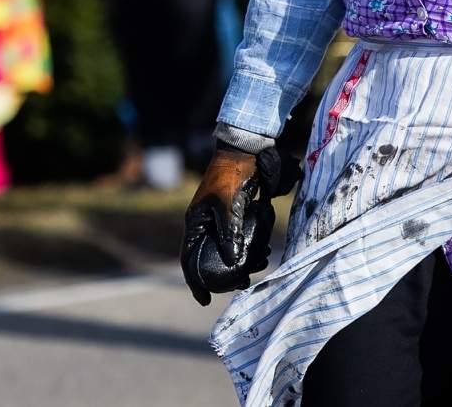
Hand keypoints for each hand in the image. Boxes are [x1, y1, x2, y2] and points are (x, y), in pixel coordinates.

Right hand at [182, 146, 261, 304]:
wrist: (245, 151)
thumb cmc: (232, 176)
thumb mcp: (229, 206)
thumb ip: (230, 233)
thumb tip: (233, 261)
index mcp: (195, 222)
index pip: (188, 259)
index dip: (194, 282)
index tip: (205, 300)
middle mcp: (204, 224)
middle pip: (209, 257)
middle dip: (224, 274)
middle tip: (242, 285)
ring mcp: (219, 219)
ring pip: (227, 249)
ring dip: (240, 261)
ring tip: (257, 269)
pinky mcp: (235, 214)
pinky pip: (239, 238)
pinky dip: (248, 247)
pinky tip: (262, 253)